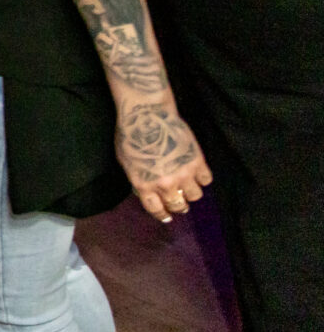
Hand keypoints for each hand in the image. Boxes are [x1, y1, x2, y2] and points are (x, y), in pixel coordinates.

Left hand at [116, 104, 213, 224]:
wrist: (147, 116)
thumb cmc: (130, 136)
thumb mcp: (125, 163)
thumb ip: (137, 180)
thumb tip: (145, 191)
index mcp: (145, 185)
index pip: (157, 210)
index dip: (163, 214)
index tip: (168, 216)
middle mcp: (165, 184)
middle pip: (179, 205)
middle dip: (179, 205)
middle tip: (180, 201)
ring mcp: (183, 174)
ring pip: (195, 196)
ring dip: (191, 193)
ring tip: (188, 186)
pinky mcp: (197, 162)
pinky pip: (206, 180)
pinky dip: (202, 179)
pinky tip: (197, 173)